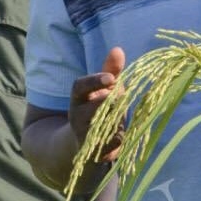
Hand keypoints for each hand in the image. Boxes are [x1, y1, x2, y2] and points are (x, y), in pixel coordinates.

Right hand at [69, 46, 125, 161]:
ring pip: (106, 124)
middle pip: (98, 106)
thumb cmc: (99, 108)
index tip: (111, 79)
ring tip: (122, 116)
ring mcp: (84, 134)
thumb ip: (110, 71)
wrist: (84, 143)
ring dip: (118, 119)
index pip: (80, 86)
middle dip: (114, 101)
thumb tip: (118, 49)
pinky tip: (124, 133)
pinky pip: (113, 143)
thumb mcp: (103, 89)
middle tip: (122, 99)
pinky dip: (121, 137)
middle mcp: (76, 116)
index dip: (95, 81)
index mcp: (77, 98)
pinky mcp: (95, 151)